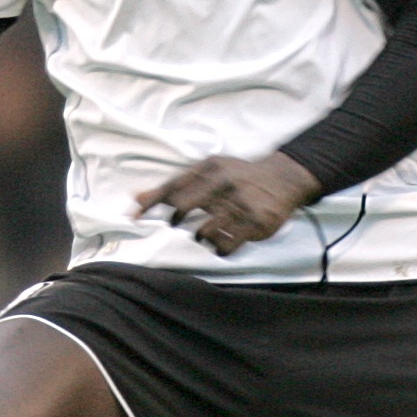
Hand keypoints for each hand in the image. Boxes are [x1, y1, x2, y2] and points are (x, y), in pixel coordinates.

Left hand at [134, 152, 320, 254]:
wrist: (282, 178)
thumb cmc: (237, 175)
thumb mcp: (208, 171)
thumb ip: (174, 185)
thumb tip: (136, 198)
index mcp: (210, 169)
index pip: (172, 186)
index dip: (151, 203)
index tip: (135, 218)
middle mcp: (224, 184)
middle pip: (182, 207)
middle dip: (176, 220)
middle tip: (180, 223)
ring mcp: (241, 205)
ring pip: (203, 232)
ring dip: (200, 235)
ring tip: (206, 231)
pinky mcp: (255, 224)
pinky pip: (226, 246)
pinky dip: (218, 247)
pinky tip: (221, 240)